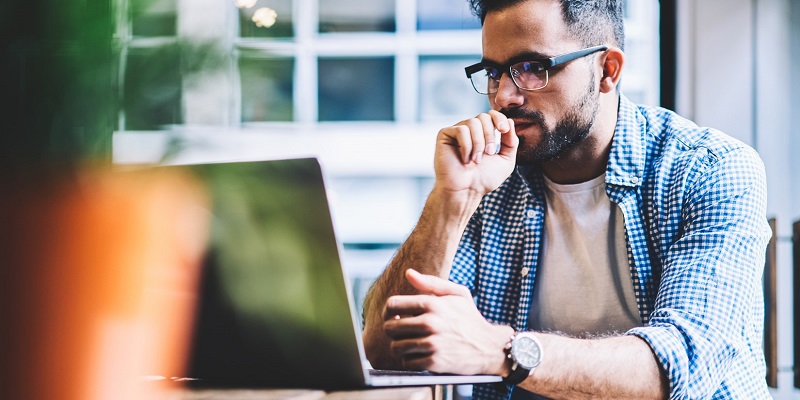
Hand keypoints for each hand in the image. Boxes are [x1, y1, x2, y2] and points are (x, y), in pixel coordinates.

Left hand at [382, 269, 511, 374]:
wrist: (490, 347)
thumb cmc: (470, 318)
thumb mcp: (458, 294)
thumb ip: (431, 282)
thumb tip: (408, 273)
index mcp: (432, 303)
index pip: (392, 305)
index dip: (389, 311)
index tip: (394, 316)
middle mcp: (430, 323)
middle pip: (390, 327)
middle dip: (393, 330)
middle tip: (402, 332)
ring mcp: (432, 344)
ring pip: (396, 346)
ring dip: (400, 346)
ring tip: (411, 344)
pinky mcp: (434, 362)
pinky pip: (407, 362)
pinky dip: (411, 360)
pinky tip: (420, 355)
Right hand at [434, 110, 518, 195]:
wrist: (466, 192)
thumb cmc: (484, 179)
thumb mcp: (505, 160)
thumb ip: (511, 141)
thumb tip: (510, 120)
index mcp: (483, 133)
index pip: (491, 115)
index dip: (500, 118)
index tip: (504, 130)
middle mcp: (469, 130)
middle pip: (483, 117)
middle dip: (490, 135)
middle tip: (489, 153)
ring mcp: (456, 132)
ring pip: (472, 122)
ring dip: (479, 143)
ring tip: (476, 160)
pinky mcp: (444, 135)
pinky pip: (460, 130)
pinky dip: (466, 145)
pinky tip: (465, 159)